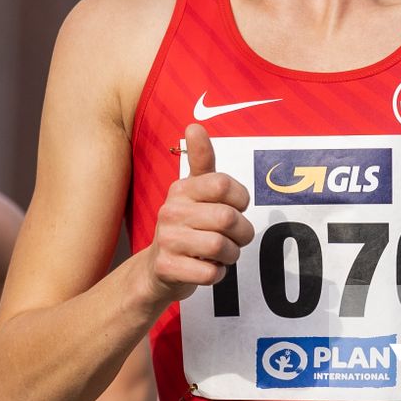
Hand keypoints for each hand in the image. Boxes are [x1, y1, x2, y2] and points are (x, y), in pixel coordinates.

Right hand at [145, 124, 253, 304]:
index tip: (236, 207)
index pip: (224, 185)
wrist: (158, 269)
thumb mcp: (194, 191)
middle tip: (235, 238)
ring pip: (220, 247)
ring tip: (221, 254)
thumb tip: (194, 125)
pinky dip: (217, 274)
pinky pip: (210, 273)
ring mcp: (166, 240)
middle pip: (228, 219)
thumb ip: (201, 160)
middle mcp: (170, 211)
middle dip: (242, 234)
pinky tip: (207, 268)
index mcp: (181, 189)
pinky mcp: (168, 268)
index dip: (241, 200)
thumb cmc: (186, 226)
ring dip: (230, 255)